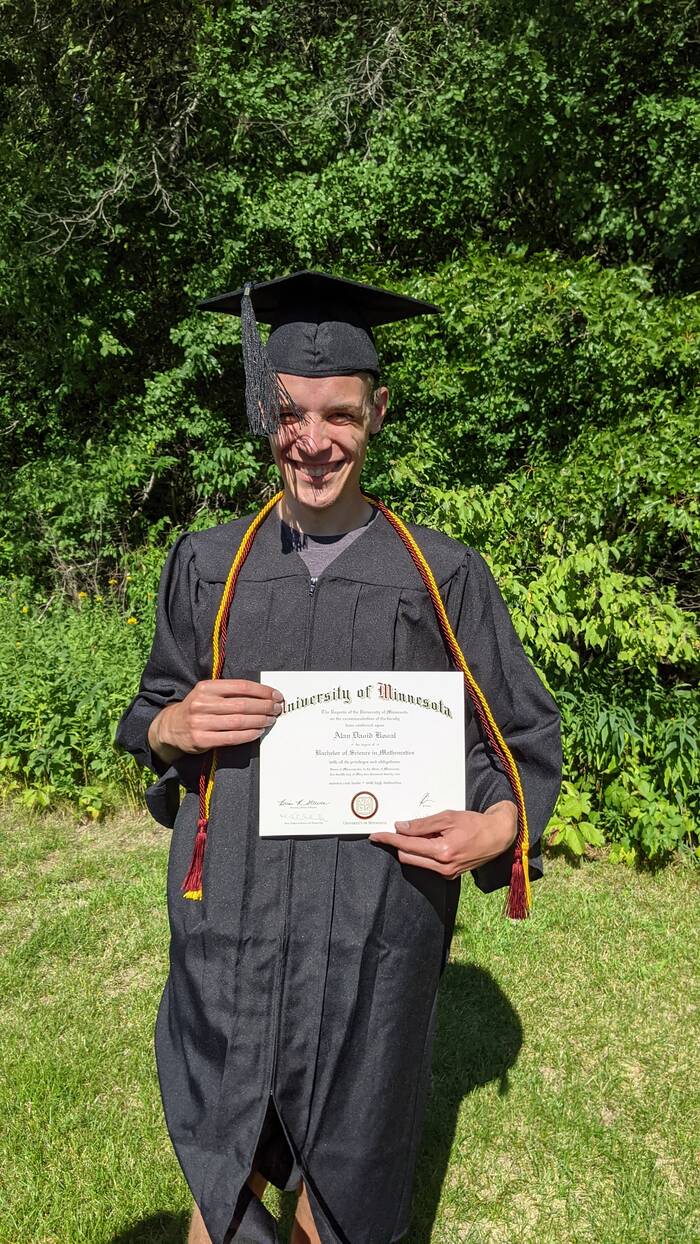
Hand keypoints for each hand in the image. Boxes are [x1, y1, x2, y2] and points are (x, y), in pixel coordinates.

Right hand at [148, 679, 283, 761]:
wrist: (170, 727)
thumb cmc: (196, 708)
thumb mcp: (207, 693)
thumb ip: (229, 692)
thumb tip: (262, 695)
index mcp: (206, 687)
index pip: (241, 686)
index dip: (262, 691)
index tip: (275, 695)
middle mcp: (202, 703)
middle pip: (242, 704)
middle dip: (264, 707)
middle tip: (277, 709)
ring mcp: (200, 722)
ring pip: (238, 721)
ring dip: (259, 721)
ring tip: (271, 720)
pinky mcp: (201, 739)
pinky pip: (231, 738)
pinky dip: (248, 735)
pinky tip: (258, 732)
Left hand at [368, 800, 517, 877]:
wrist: (498, 836)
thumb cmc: (474, 823)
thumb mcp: (448, 817)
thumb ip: (422, 825)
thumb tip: (400, 827)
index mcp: (442, 852)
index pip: (407, 845)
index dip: (389, 839)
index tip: (375, 835)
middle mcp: (443, 867)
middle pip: (407, 857)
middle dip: (397, 843)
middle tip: (390, 830)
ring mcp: (447, 873)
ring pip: (416, 861)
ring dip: (410, 848)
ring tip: (414, 833)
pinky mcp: (450, 874)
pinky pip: (427, 864)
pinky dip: (422, 853)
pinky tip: (427, 841)